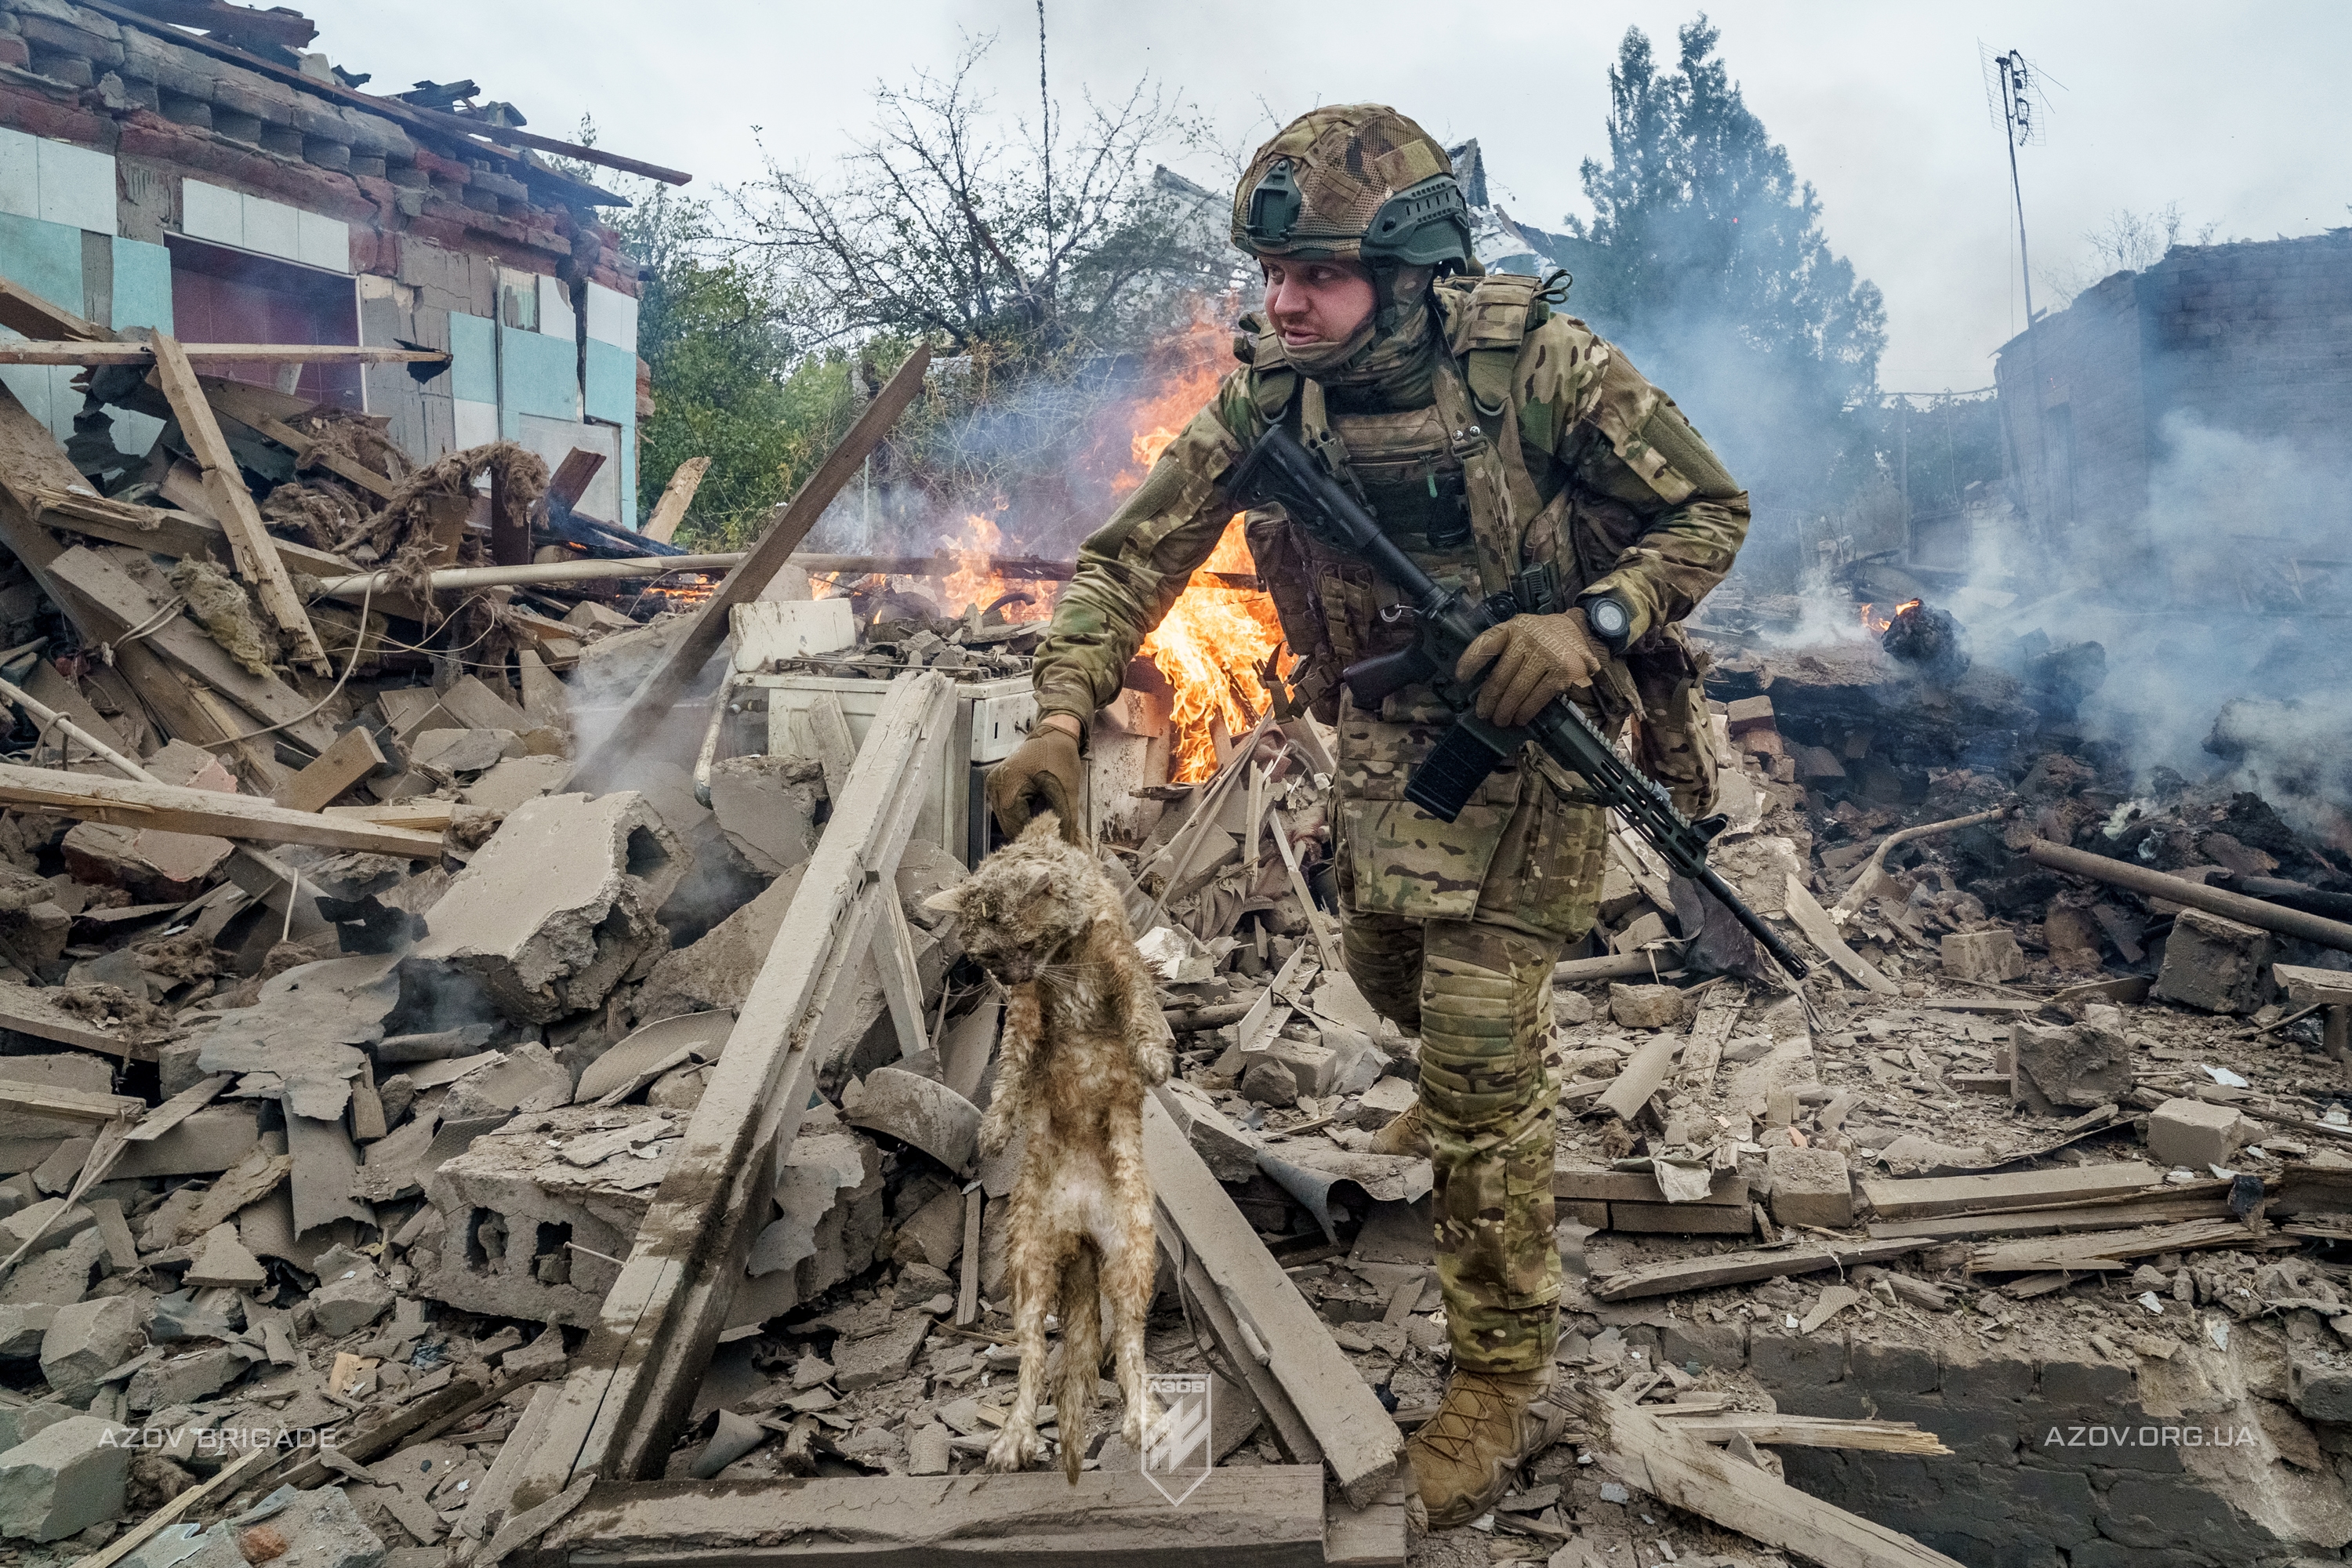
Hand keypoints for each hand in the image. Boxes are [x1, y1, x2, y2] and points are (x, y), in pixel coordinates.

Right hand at [985, 716, 1083, 842]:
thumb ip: (1065, 819)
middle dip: (1029, 832)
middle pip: (1009, 825)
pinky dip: (1022, 816)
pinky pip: (1008, 810)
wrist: (1055, 733)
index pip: (1015, 826)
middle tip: (1050, 836)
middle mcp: (994, 787)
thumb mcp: (1066, 789)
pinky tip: (1036, 815)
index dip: (1034, 836)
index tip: (1052, 842)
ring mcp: (994, 786)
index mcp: (1006, 785)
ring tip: (1045, 826)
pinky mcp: (999, 786)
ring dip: (1025, 825)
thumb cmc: (1059, 756)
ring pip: (1008, 820)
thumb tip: (1066, 845)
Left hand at [1454, 612, 1604, 727]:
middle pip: (1500, 676)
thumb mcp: (1519, 630)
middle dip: (1488, 700)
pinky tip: (1519, 718)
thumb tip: (1478, 680)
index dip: (1470, 662)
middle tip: (1483, 713)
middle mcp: (1527, 639)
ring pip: (1517, 690)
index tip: (1461, 679)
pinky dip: (1526, 711)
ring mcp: (1546, 655)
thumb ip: (1501, 647)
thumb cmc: (1541, 635)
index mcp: (1512, 628)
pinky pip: (1537, 697)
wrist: (1578, 630)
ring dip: (1505, 710)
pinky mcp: (1561, 672)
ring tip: (1500, 720)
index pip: (1485, 644)